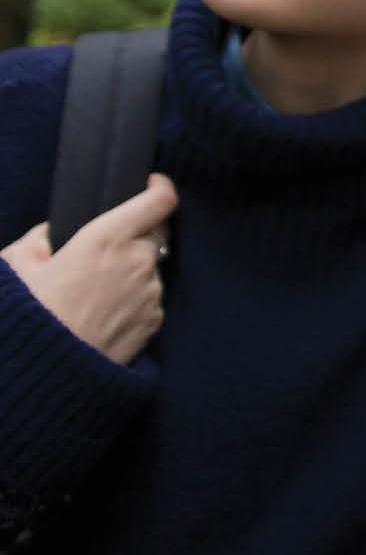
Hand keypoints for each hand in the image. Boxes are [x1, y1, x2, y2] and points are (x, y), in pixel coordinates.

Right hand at [3, 174, 176, 365]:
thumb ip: (41, 238)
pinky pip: (152, 297)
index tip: (152, 183)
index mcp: (106, 239)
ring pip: (153, 266)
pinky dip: (136, 296)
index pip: (158, 200)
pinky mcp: (155, 321)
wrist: (46, 371)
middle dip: (141, 229)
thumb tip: (55, 233)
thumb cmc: (29, 312)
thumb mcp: (17, 262)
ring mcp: (151, 292)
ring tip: (98, 286)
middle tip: (113, 241)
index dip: (160, 186)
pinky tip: (106, 309)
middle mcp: (138, 262)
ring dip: (135, 267)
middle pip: (158, 232)